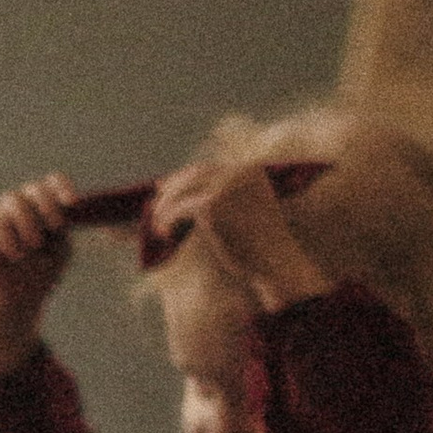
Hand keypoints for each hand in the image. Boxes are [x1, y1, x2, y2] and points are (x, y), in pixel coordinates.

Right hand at [0, 173, 75, 371]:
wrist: (19, 298)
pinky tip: (17, 254)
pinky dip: (6, 237)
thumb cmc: (44, 271)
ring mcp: (1, 215)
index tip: (73, 202)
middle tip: (57, 225)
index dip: (62, 187)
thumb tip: (66, 209)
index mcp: (44, 206)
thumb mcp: (61, 250)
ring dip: (26, 220)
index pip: (53, 182)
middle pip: (32, 189)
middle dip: (46, 203)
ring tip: (34, 245)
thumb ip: (63, 229)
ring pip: (11, 200)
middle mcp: (22, 205)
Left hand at [150, 158, 332, 311]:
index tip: (166, 186)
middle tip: (156, 202)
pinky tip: (162, 234)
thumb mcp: (247, 212)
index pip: (209, 169)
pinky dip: (166, 221)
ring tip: (157, 224)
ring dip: (165, 208)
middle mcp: (237, 172)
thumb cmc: (262, 246)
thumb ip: (224, 199)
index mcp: (250, 170)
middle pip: (192, 175)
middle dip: (171, 188)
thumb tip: (187, 197)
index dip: (184, 177)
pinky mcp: (211, 205)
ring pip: (181, 191)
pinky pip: (178, 210)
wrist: (277, 263)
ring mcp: (224, 187)